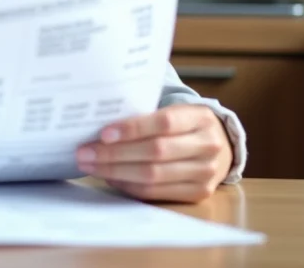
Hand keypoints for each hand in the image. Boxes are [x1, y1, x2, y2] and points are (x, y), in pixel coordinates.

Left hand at [75, 104, 233, 202]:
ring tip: (90, 165)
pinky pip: (156, 193)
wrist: (219, 145)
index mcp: (200, 117)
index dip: (132, 128)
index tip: (103, 133)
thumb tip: (99, 125)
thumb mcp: (174, 110)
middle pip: (155, 152)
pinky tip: (110, 177)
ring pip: (153, 175)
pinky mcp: (199, 193)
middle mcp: (208, 146)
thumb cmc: (184, 124)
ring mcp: (206, 173)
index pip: (164, 122)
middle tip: (84, 152)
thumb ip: (145, 114)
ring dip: (115, 172)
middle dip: (114, 154)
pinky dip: (129, 185)